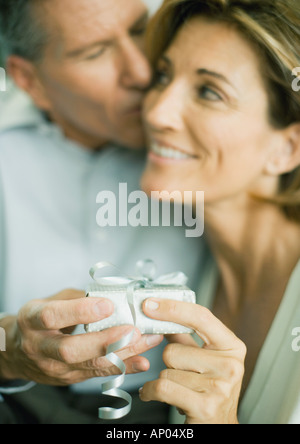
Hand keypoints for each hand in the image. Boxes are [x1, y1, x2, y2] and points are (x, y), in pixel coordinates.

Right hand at [0, 290, 162, 385]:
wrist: (18, 350)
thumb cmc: (38, 320)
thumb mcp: (49, 300)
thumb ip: (77, 297)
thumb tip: (110, 292)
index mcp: (33, 320)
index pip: (53, 316)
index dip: (80, 311)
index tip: (107, 305)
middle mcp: (41, 347)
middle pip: (71, 350)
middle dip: (105, 341)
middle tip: (132, 330)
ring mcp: (54, 367)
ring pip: (89, 365)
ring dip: (122, 353)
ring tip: (146, 339)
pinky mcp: (69, 378)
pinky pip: (98, 374)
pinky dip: (123, 367)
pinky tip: (141, 360)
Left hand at [139, 298, 246, 423]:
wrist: (220, 428)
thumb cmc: (211, 393)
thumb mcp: (206, 360)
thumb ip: (187, 336)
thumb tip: (162, 312)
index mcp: (232, 346)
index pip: (200, 317)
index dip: (172, 308)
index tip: (149, 304)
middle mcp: (230, 365)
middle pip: (173, 349)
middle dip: (169, 364)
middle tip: (183, 377)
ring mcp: (220, 386)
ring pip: (166, 370)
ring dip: (165, 380)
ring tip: (181, 389)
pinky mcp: (205, 406)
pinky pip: (162, 387)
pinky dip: (151, 391)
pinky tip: (154, 394)